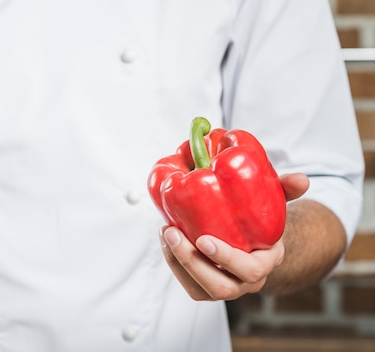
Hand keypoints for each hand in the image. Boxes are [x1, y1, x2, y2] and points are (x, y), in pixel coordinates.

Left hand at [159, 173, 308, 300]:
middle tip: (173, 233)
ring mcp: (226, 288)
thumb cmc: (261, 219)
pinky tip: (165, 239)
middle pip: (221, 287)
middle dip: (192, 262)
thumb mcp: (275, 202)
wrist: (253, 241)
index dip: (226, 258)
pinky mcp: (205, 288)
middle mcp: (247, 282)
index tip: (204, 239)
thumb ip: (286, 189)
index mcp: (266, 262)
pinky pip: (188, 285)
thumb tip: (301, 179)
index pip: (250, 270)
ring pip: (200, 289)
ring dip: (178, 262)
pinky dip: (173, 263)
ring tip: (166, 232)